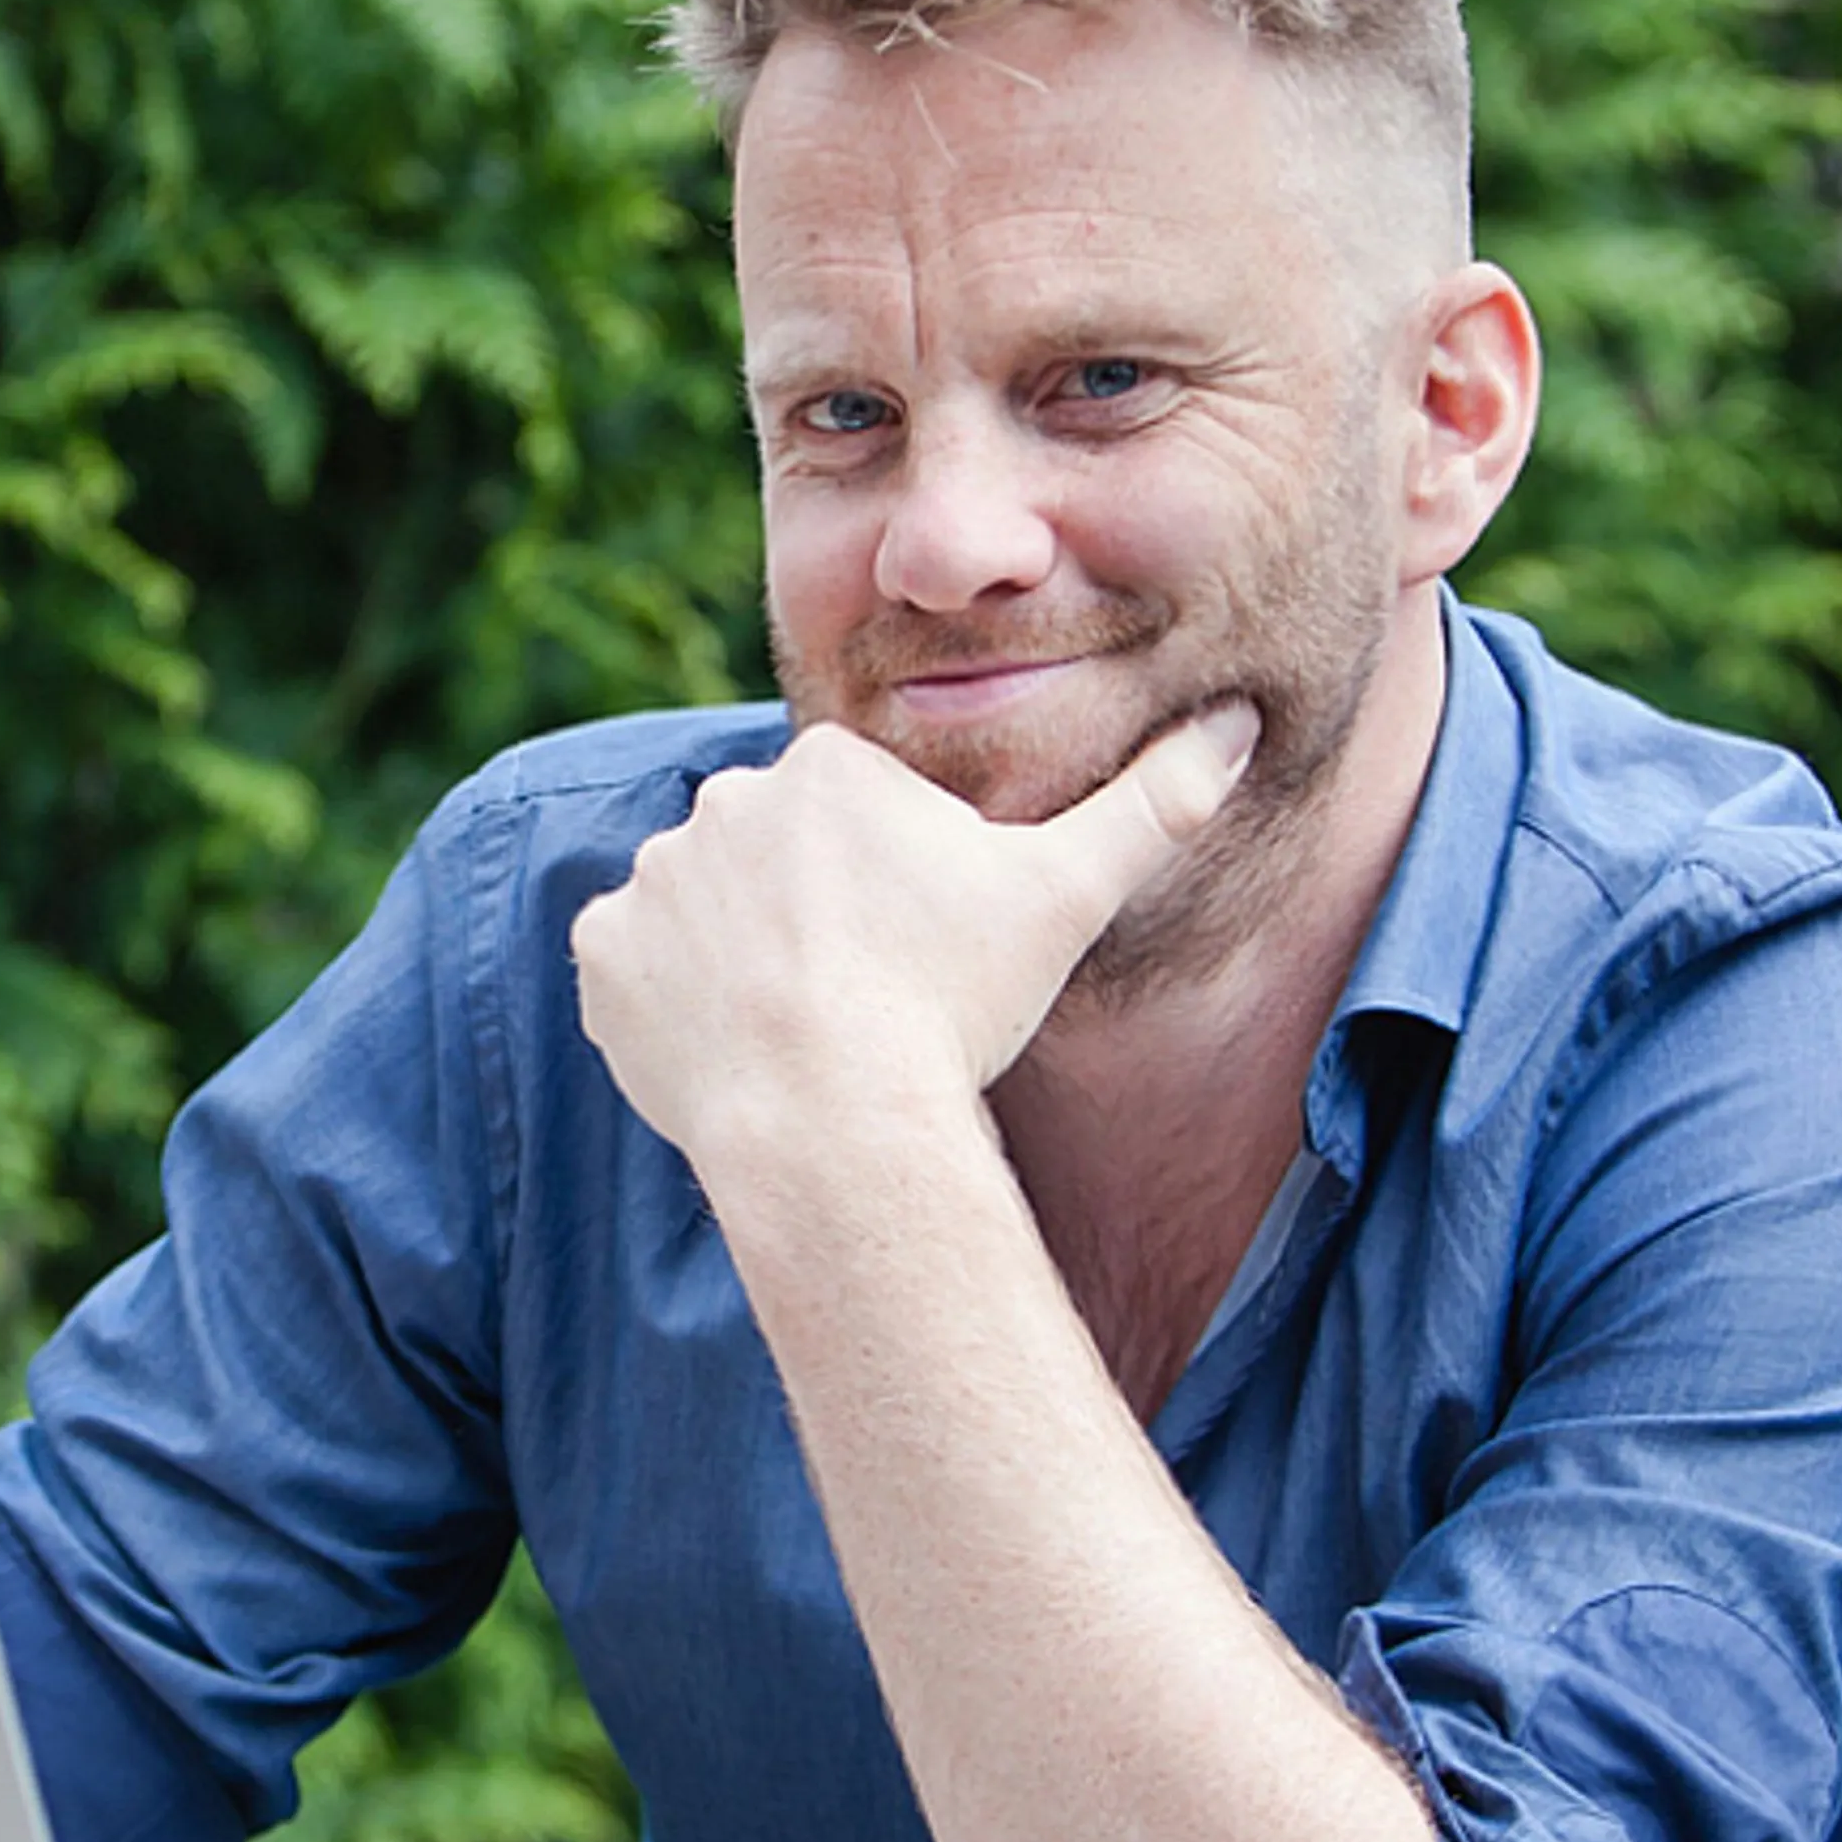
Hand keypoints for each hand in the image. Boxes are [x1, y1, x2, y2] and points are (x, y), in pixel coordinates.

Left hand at [569, 701, 1256, 1159]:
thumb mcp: (1069, 895)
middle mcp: (722, 800)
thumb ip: (1152, 805)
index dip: (889, 893)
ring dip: (736, 962)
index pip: (853, 818)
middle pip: (771, 859)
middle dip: (806, 920)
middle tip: (856, 1000)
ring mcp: (652, 879)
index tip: (913, 953)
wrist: (836, 1116)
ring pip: (702, 914)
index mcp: (825, 767)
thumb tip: (1239, 724)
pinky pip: (632, 971)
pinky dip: (668, 1007)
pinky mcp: (601, 956)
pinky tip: (728, 1051)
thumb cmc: (954, 1005)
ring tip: (796, 1033)